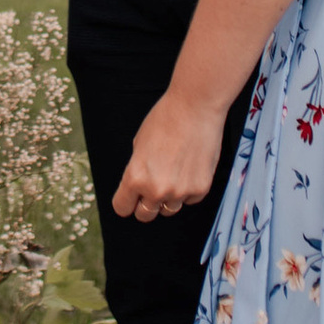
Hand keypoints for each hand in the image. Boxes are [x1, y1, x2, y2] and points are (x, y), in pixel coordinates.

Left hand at [112, 86, 226, 222]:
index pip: (122, 207)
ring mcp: (180, 192)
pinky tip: (188, 168)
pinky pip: (189, 200)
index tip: (128, 198)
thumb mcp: (138, 144)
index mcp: (135, 177)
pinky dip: (187, 190)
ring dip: (167, 198)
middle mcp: (156, 189)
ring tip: (172, 174)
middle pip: (145, 215)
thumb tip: (138, 186)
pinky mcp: (200, 189)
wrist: (195, 108)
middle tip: (150, 189)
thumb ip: (137, 169)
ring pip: (168, 210)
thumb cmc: (165, 119)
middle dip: (145, 204)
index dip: (125, 202)